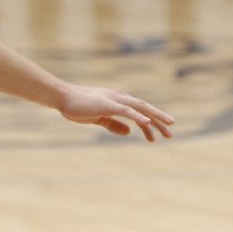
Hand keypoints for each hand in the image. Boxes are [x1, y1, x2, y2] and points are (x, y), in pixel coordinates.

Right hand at [57, 84, 174, 141]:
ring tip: (168, 128)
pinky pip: (127, 110)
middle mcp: (119, 98)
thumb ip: (113, 124)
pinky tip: (148, 123)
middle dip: (159, 120)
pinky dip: (138, 116)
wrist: (62, 97)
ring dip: (155, 118)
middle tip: (170, 134)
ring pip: (140, 108)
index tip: (158, 135)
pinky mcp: (108, 104)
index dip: (150, 123)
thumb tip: (129, 132)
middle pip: (144, 108)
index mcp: (117, 101)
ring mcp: (114, 100)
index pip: (139, 111)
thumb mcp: (98, 118)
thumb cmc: (77, 106)